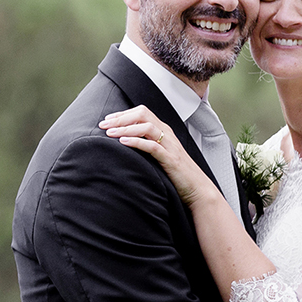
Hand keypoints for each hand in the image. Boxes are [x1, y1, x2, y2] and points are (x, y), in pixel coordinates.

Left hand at [99, 106, 216, 207]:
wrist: (198, 189)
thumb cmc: (177, 174)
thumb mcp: (160, 154)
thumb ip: (147, 145)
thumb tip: (125, 142)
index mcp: (164, 131)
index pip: (142, 112)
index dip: (123, 114)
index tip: (107, 119)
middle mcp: (167, 134)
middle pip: (143, 115)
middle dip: (121, 118)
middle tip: (104, 124)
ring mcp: (170, 146)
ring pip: (147, 128)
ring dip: (125, 128)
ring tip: (109, 133)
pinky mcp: (170, 159)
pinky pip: (152, 146)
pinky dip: (136, 142)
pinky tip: (123, 142)